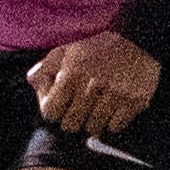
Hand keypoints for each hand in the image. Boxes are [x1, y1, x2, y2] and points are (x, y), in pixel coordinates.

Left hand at [25, 31, 160, 138]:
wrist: (139, 41)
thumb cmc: (97, 47)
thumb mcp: (67, 50)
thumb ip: (46, 67)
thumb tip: (31, 81)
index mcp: (71, 74)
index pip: (50, 111)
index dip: (52, 111)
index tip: (59, 106)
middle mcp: (91, 87)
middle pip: (70, 125)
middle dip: (72, 119)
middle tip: (79, 110)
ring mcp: (114, 96)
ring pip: (93, 128)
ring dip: (93, 122)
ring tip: (96, 109)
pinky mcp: (134, 102)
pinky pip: (115, 127)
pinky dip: (112, 122)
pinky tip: (113, 109)